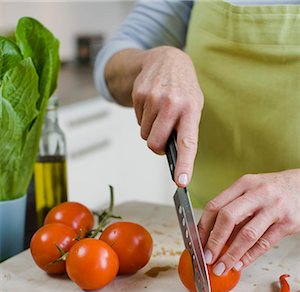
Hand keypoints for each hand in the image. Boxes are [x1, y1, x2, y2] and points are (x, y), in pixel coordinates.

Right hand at [132, 46, 203, 186]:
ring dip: (151, 130)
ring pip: (145, 134)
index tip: (181, 181)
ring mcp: (154, 98)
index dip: (184, 164)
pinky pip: (138, 121)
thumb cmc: (183, 90)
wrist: (167, 60)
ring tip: (160, 113)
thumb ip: (185, 130)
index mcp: (191, 110)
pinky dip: (144, 118)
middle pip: (155, 144)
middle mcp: (172, 104)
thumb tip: (173, 157)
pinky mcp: (139, 94)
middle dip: (157, 146)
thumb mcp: (193, 107)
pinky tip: (152, 105)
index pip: (187, 143)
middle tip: (164, 136)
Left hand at [198, 169, 299, 274]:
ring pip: (247, 234)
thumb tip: (211, 236)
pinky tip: (240, 264)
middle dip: (214, 241)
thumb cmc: (274, 191)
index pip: (215, 206)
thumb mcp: (251, 191)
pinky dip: (250, 256)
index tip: (196, 243)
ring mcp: (274, 208)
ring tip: (221, 267)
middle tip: (206, 258)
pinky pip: (264, 243)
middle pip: (228, 217)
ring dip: (231, 255)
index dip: (202, 227)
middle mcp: (257, 194)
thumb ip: (233, 209)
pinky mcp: (288, 222)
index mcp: (243, 184)